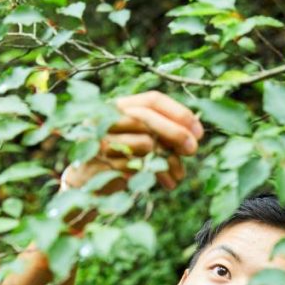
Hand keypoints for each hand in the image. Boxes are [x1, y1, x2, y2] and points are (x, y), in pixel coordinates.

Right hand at [60, 91, 203, 192]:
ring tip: (178, 175)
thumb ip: (162, 132)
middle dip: (176, 133)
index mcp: (118, 106)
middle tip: (193, 150)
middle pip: (148, 117)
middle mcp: (107, 118)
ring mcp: (101, 139)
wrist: (86, 184)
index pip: (152, 100)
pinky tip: (168, 184)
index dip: (178, 113)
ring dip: (169, 160)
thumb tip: (194, 134)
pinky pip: (139, 166)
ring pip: (146, 143)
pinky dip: (159, 174)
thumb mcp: (142, 141)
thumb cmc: (121, 159)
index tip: (198, 131)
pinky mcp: (102, 163)